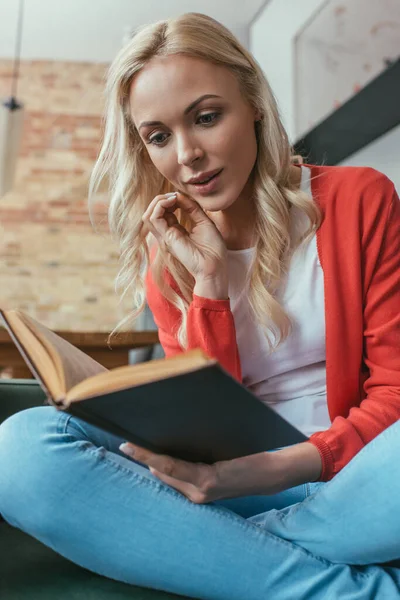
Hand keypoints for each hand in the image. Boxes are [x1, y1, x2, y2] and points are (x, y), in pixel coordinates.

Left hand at [119, 443, 294, 502]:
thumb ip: (198, 455)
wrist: (271, 474)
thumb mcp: (225, 451)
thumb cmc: (252, 458)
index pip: (166, 465)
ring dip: (156, 465)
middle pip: (162, 473)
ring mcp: (201, 497)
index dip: (145, 455)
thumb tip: (169, 448)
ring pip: (169, 478)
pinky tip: (162, 460)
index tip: (126, 445)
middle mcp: (199, 492)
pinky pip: (179, 482)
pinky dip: (169, 470)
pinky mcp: (205, 495)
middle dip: (146, 459)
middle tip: (129, 442)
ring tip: (141, 448)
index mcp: (204, 481)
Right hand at [142, 191, 227, 284]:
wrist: (215, 266)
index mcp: (175, 232)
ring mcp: (165, 237)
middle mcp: (167, 235)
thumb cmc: (212, 249)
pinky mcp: (167, 238)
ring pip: (148, 215)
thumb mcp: (203, 221)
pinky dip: (160, 206)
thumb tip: (179, 195)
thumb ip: (192, 208)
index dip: (169, 200)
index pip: (163, 212)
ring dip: (158, 201)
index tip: (181, 196)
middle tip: (175, 195)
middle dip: (161, 199)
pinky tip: (172, 201)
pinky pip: (154, 219)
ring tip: (172, 197)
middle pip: (152, 213)